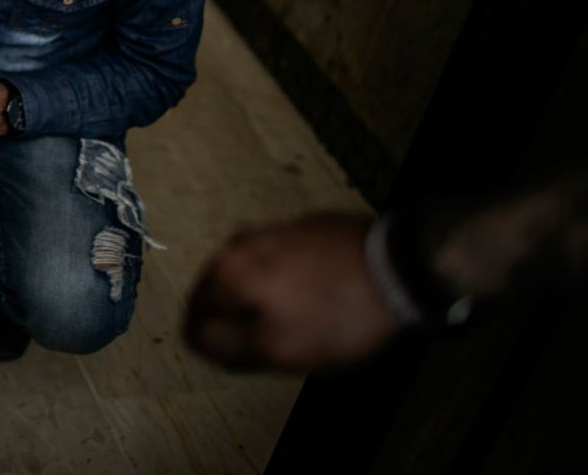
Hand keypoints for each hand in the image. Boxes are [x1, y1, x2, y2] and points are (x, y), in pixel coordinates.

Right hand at [184, 213, 403, 371]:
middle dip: (234, 321)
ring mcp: (272, 230)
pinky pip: (277, 262)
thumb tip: (195, 339)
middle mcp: (239, 243)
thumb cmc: (335, 314)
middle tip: (267, 348)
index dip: (212, 346)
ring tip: (292, 324)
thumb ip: (227, 346)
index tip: (241, 361)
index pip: (193, 317)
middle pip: (219, 294)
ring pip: (249, 276)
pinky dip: (283, 282)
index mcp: (226, 272)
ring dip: (259, 301)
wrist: (397, 266)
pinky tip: (312, 298)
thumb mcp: (279, 348)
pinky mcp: (303, 228)